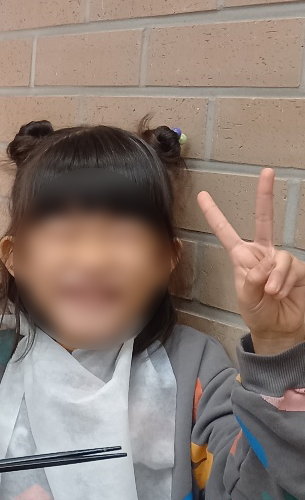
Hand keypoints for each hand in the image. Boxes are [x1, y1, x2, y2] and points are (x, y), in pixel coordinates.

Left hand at [197, 168, 304, 353]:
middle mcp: (263, 254)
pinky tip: (281, 292)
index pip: (226, 233)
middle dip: (265, 195)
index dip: (215, 215)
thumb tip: (265, 265)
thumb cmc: (258, 313)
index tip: (203, 196)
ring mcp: (281, 260)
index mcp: (243, 258)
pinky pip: (289, 268)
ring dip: (274, 278)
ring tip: (271, 294)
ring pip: (278, 258)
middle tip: (267, 171)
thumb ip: (251, 281)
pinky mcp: (297, 268)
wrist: (279, 328)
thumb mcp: (246, 299)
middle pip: (264, 220)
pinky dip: (283, 282)